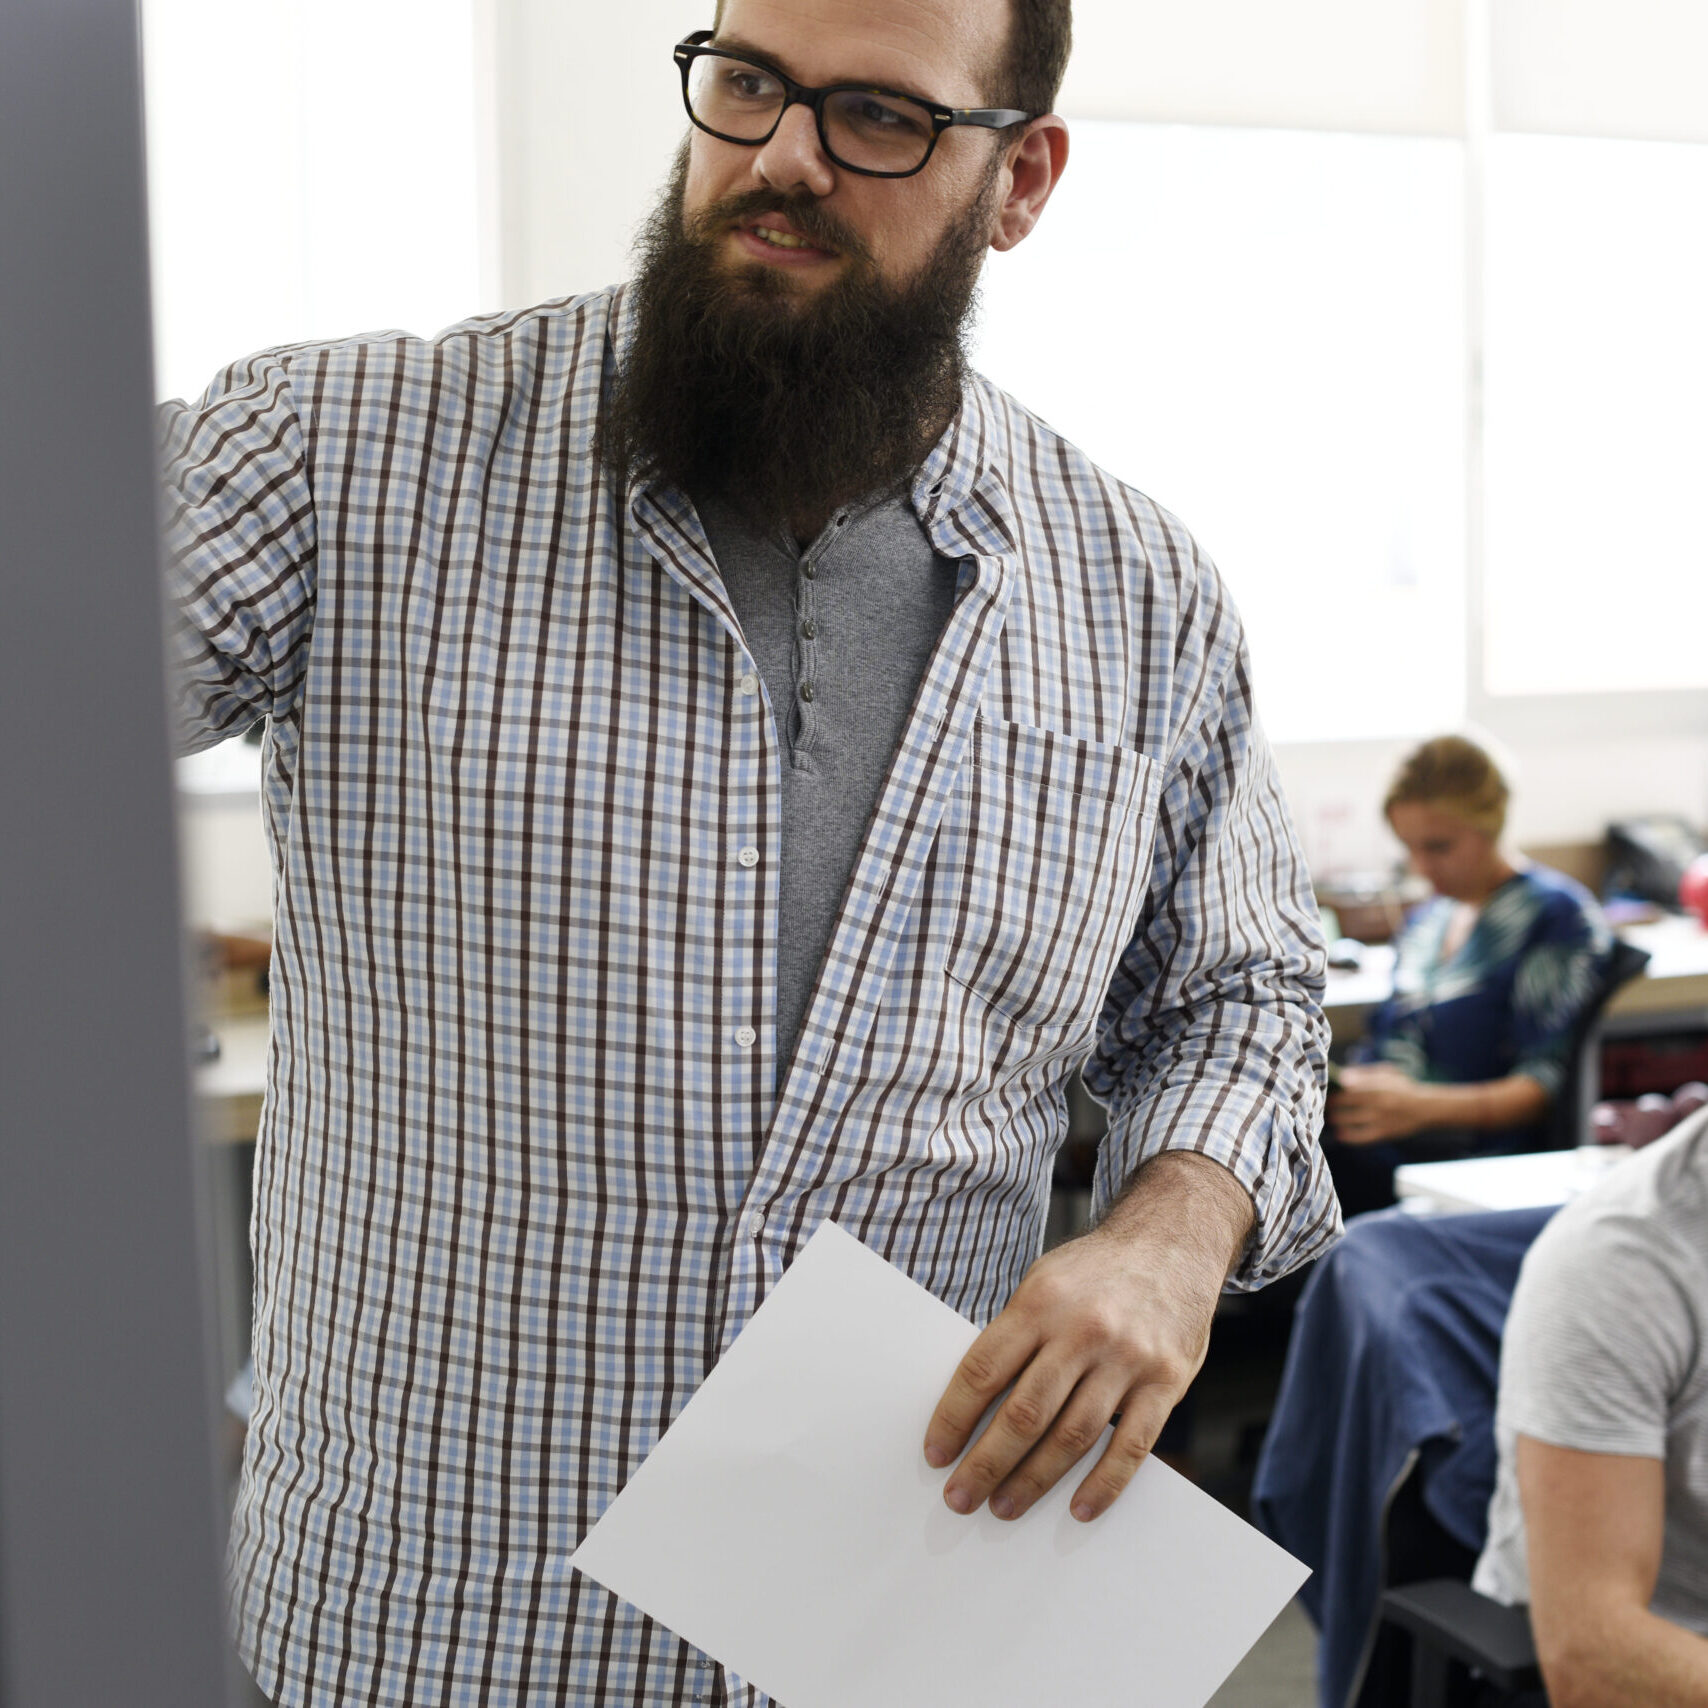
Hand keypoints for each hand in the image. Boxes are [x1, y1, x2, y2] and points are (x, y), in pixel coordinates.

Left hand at [922, 1152, 1251, 1522]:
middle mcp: (1083, 1330)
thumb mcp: (1044, 1281)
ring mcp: (1127, 1358)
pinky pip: (1131, 1446)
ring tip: (1006, 1507)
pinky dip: (1104, 1484)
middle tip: (961, 1497)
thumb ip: (1016, 1335)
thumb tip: (974, 1403)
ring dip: (1034, 1481)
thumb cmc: (1095, 1271)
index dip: (955, 1418)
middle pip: (1025, 1412)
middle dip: (987, 1463)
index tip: (936, 1454)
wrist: (1172, 1242)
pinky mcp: (1166, 1382)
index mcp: (1041, 1302)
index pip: (984, 1370)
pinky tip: (1079, 1508)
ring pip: (1072, 1436)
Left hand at [1330, 1063, 1435, 1144]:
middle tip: (1322, 1103)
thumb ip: (1364, 1073)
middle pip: (1348, 1102)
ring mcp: (1382, 1118)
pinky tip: (1340, 1134)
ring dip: (1337, 1119)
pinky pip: (1363, 1137)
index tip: (1324, 1088)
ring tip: (1329, 1118)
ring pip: (1352, 1120)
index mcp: (1380, 1085)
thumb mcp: (1387, 1073)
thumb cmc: (1402, 1087)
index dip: (1335, 1088)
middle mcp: (1380, 1102)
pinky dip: (1350, 1137)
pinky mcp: (1385, 1133)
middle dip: (1332, 1103)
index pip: (1351, 1086)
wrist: (1426, 1108)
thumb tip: (1342, 1076)